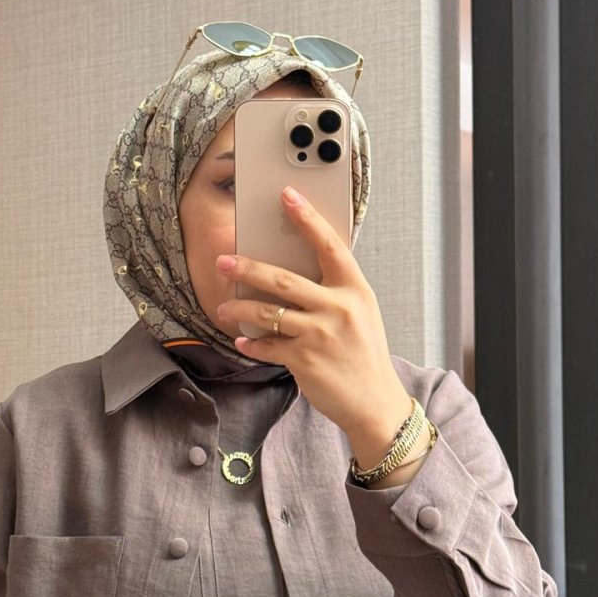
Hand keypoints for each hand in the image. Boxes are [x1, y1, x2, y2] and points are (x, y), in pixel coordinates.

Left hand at [215, 186, 411, 439]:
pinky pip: (268, 346)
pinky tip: (243, 342)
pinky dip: (252, 344)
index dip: (307, 218)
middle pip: (283, 280)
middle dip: (248, 267)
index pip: (329, 245)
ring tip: (222, 308)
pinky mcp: (305, 361)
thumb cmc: (364, 353)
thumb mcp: (360, 313)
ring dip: (239, 309)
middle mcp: (339, 308)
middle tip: (223, 260)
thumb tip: (290, 269)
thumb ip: (334, 291)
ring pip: (267, 313)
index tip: (286, 195)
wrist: (375, 401)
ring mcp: (321, 335)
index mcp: (355, 290)